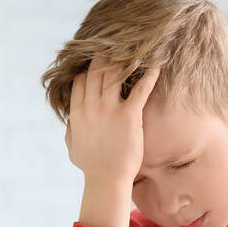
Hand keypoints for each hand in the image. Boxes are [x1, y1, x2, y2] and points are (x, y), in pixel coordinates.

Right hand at [65, 55, 160, 185]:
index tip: (97, 63)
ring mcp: (109, 109)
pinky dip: (149, 76)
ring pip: (115, 75)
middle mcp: (91, 106)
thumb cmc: (91, 168)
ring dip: (124, 60)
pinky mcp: (129, 115)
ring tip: (134, 50)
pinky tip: (156, 66)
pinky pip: (140, 89)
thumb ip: (71, 129)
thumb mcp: (73, 147)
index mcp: (77, 112)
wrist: (106, 180)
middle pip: (96, 72)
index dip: (88, 69)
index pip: (80, 81)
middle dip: (104, 57)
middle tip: (114, 46)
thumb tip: (72, 119)